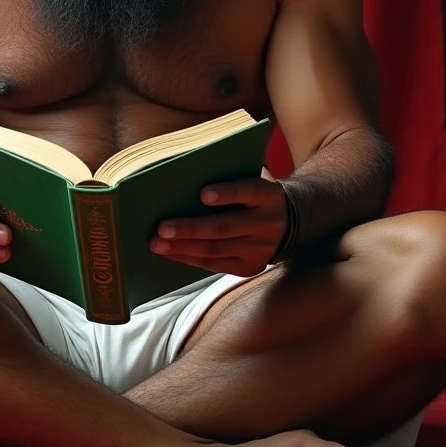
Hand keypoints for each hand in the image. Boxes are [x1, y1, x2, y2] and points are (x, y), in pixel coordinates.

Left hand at [150, 177, 287, 276]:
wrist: (289, 224)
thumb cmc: (253, 196)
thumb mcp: (251, 181)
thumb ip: (228, 179)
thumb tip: (183, 182)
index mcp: (268, 195)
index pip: (248, 191)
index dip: (226, 193)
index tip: (202, 193)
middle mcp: (267, 223)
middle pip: (225, 226)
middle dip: (190, 228)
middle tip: (161, 228)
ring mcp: (260, 248)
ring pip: (216, 249)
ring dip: (183, 247)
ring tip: (157, 244)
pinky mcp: (251, 266)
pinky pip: (215, 264)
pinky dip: (189, 258)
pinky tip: (170, 253)